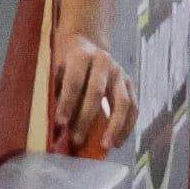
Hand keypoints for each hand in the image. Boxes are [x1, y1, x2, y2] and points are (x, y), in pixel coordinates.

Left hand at [41, 33, 135, 160]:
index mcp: (80, 56)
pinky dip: (127, 126)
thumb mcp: (56, 71)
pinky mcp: (130, 83)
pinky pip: (134, 107)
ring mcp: (120, 72)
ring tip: (106, 145)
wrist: (86, 43)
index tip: (60, 123)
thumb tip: (55, 128)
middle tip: (77, 140)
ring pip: (122, 102)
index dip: (67, 102)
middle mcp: (103, 61)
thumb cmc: (66, 64)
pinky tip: (119, 141)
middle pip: (97, 91)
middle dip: (86, 118)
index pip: (74, 81)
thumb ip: (56, 95)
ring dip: (115, 126)